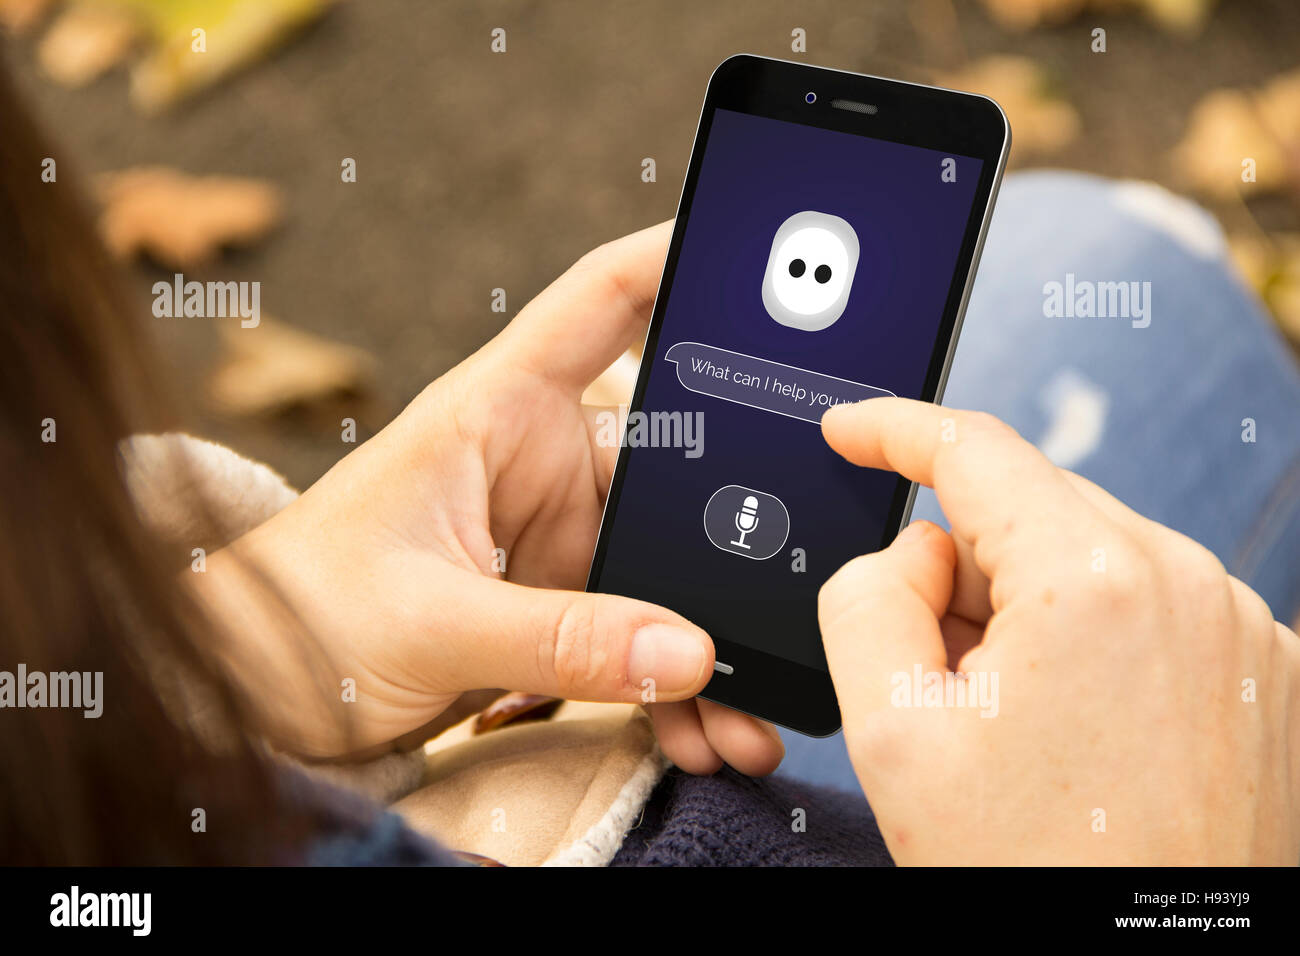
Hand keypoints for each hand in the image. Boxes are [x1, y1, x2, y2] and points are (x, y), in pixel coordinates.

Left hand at [195, 222, 782, 774]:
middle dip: (733, 538)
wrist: (252, 692)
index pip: (601, 304)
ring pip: (667, 569)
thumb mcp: (427, 621)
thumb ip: (556, 638)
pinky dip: (672, 685)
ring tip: (748, 721)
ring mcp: (553, 540)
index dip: (677, 258)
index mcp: (497, 413)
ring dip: (710, 641)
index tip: (761, 253)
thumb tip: (687, 654)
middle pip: (672, 464)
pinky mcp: (555, 607)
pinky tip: (706, 734)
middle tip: (801, 596)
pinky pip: (638, 635)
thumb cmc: (301, 613)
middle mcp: (539, 464)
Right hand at [818, 398, 1299, 863]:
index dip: (894, 430)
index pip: (975, 450)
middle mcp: (1189, 584)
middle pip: (1031, 512)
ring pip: (1087, 560)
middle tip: (934, 674)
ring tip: (1013, 728)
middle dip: (962, 566)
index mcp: (1096, 581)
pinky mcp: (1260, 671)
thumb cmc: (1038, 873)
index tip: (850, 430)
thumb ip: (867, 600)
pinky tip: (1071, 733)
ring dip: (1026, 611)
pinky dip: (1089, 641)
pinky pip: (1146, 608)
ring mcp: (1239, 629)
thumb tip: (912, 551)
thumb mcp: (896, 736)